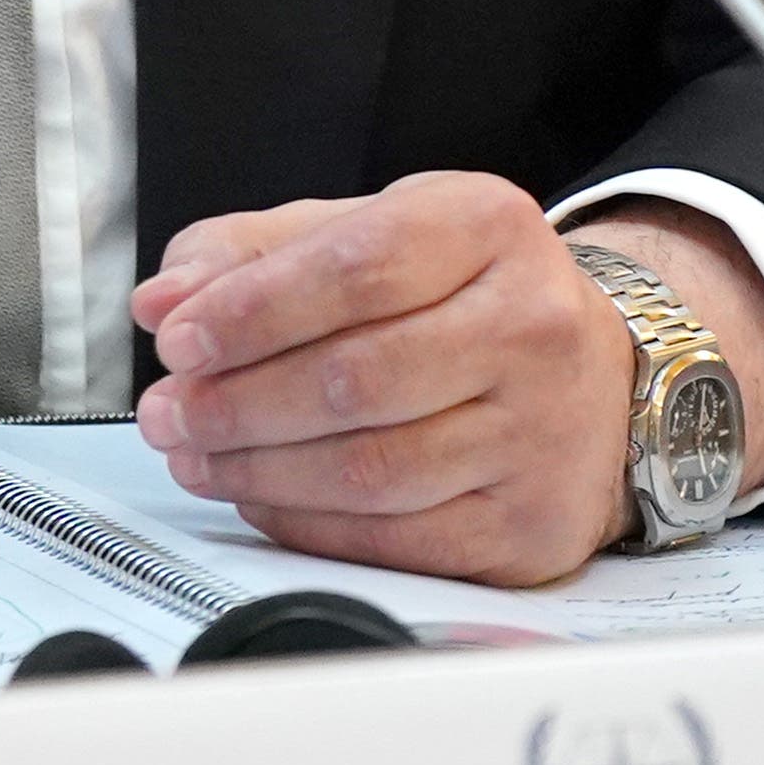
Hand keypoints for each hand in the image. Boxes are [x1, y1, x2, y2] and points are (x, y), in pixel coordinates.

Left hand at [129, 171, 688, 585]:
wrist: (597, 379)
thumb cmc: (468, 300)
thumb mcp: (374, 233)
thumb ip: (259, 254)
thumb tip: (166, 297)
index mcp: (489, 228)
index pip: (355, 267)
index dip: (252, 310)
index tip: (177, 339)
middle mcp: (531, 325)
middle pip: (356, 377)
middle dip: (236, 402)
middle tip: (169, 412)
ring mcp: (538, 431)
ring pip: (370, 468)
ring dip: (258, 469)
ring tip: (195, 455)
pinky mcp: (528, 522)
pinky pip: (395, 536)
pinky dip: (306, 524)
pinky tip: (257, 498)